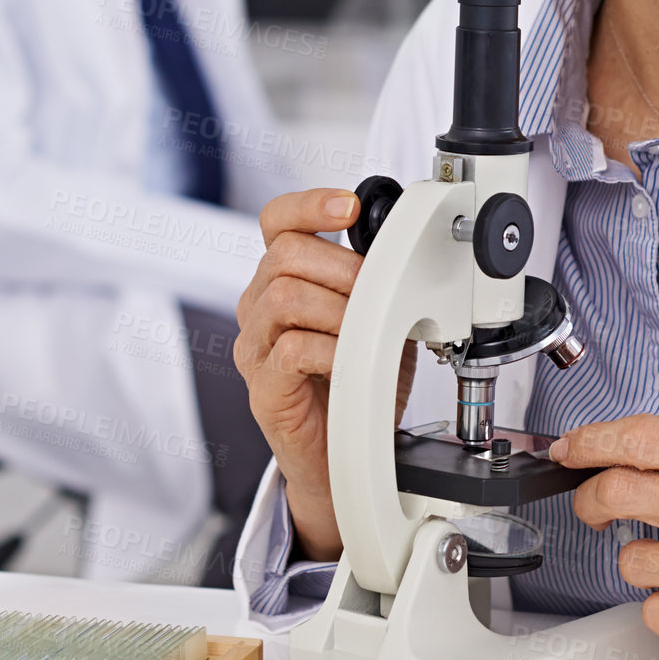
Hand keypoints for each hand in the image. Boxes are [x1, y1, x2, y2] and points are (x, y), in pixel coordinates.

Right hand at [234, 188, 416, 561]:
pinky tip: (347, 362)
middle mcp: (259, 307)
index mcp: (281, 279)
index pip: (275, 221)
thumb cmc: (355, 382)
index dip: (308, 205)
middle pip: (283, 254)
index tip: (347, 208)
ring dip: (338, 308)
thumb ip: (378, 280)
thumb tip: (404, 247)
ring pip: (284, 295)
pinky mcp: (262, 387)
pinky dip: (329, 350)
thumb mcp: (378, 316)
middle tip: (374, 292)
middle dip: (342, 267)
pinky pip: (288, 349)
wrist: (344, 454)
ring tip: (362, 331)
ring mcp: (255, 347)